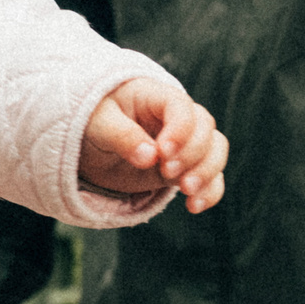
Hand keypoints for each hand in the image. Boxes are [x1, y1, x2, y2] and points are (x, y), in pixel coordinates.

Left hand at [78, 74, 226, 210]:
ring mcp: (184, 144)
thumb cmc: (92, 121)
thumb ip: (122, 136)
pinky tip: (194, 207)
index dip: (180, 129)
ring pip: (215, 151)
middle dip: (193, 154)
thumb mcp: (99, 124)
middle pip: (205, 129)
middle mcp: (177, 117)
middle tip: (168, 173)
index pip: (181, 106)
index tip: (163, 153)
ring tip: (186, 191)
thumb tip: (148, 156)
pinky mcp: (185, 168)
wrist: (89, 144)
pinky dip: (209, 192)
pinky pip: (211, 178)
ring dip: (207, 173)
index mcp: (155, 97)